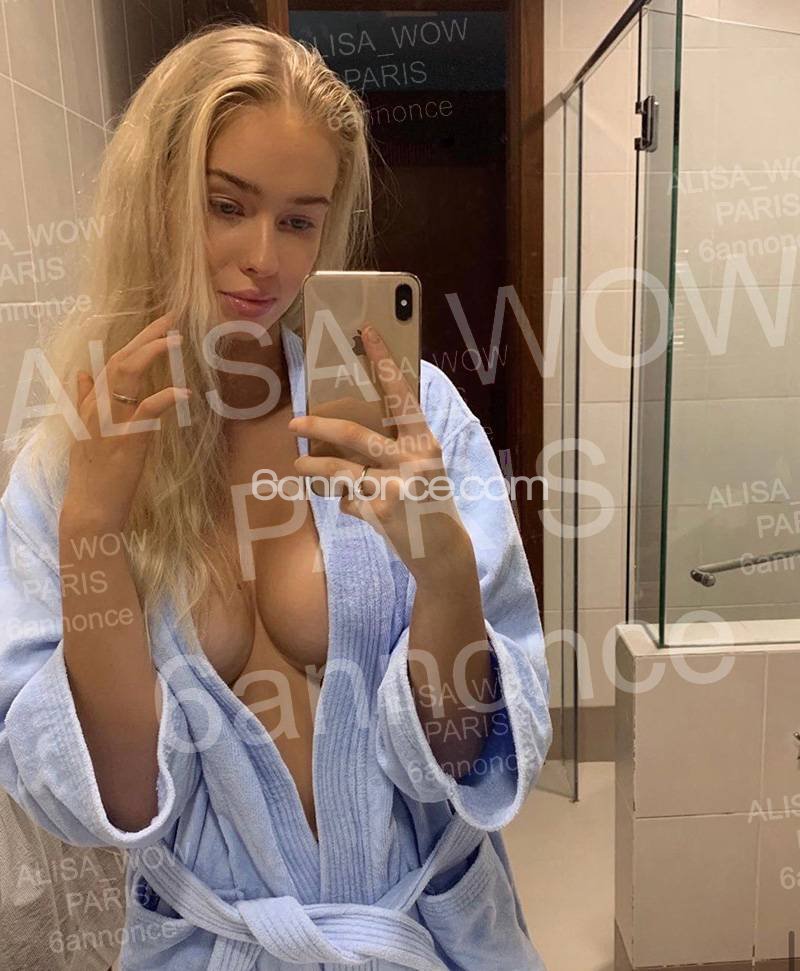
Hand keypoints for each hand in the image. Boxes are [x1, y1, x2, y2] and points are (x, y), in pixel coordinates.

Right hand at [61, 311, 190, 533]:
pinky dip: (165, 398)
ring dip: (152, 354)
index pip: (113, 360)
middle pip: (121, 359)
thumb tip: (82, 373)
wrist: (90, 506)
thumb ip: (83, 399)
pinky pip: (147, 412)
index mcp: (90, 403)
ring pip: (127, 376)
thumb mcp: (82, 431)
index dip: (137, 339)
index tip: (161, 323)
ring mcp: (110, 421)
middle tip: (172, 317)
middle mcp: (97, 406)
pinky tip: (184, 391)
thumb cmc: (92, 471)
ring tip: (176, 340)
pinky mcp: (128, 440)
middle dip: (147, 336)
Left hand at [288, 321, 471, 581]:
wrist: (444, 551)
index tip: (366, 331)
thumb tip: (344, 425)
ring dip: (315, 469)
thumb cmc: (427, 502)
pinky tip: (358, 508)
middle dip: (318, 428)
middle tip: (294, 424)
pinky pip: (348, 500)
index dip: (383, 361)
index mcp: (425, 441)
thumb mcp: (421, 467)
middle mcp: (414, 459)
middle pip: (355, 434)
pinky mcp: (382, 511)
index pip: (402, 393)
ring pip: (342, 470)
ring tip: (299, 467)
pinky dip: (346, 503)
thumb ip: (394, 445)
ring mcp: (398, 486)